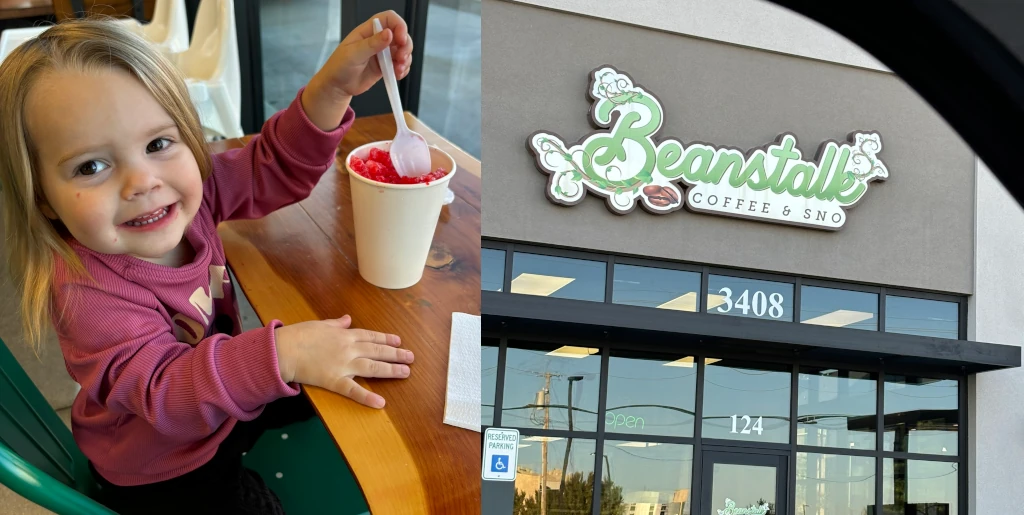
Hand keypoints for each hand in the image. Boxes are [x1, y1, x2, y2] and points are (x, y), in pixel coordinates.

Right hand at [274, 315, 413, 407]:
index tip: (398, 342)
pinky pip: (354, 390)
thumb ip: (336, 324)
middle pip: (377, 352)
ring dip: (391, 370)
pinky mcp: (334, 381)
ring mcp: (343, 365)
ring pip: (373, 368)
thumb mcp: (320, 324)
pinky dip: (368, 397)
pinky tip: (381, 402)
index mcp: (345, 335)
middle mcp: (349, 349)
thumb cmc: (299, 335)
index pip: (371, 336)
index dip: (386, 339)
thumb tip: (347, 319)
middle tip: (411, 357)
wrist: (284, 350)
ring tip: (405, 373)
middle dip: (396, 354)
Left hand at [301, 10, 413, 129]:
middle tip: (401, 58)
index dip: (398, 26)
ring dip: (406, 59)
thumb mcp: (353, 54)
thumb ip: (372, 44)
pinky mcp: (386, 66)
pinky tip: (397, 75)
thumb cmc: (339, 67)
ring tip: (398, 70)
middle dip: (405, 46)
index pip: (389, 19)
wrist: (337, 86)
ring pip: (403, 50)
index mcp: (368, 31)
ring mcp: (383, 53)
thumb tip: (388, 34)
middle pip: (400, 35)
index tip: (400, 39)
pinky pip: (401, 64)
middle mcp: (377, 40)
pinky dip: (403, 69)